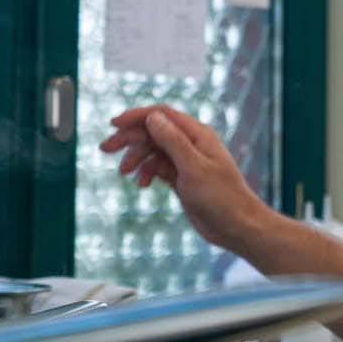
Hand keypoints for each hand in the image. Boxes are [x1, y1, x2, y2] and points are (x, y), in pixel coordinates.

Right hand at [99, 105, 266, 252]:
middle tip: (105, 149)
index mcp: (197, 134)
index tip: (114, 124)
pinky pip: (158, 167)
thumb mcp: (193, 167)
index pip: (162, 114)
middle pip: (154, 131)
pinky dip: (147, 172)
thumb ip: (172, 141)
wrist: (237, 226)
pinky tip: (141, 184)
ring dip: (136, 158)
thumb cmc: (221, 197)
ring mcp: (186, 161)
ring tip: (124, 173)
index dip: (137, 116)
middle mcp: (191, 143)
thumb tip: (152, 117)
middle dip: (129, 138)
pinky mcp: (182, 178)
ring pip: (153, 150)